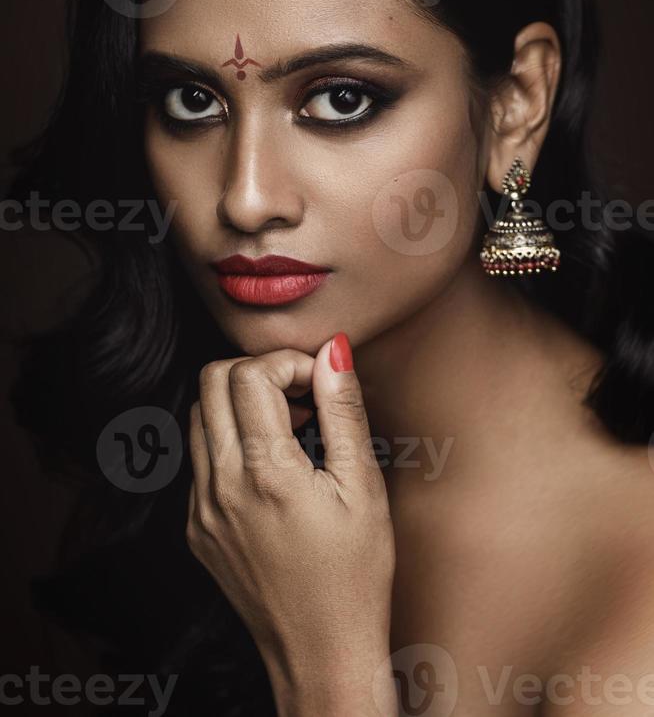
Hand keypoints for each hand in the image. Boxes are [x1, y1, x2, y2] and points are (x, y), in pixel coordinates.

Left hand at [186, 333, 397, 714]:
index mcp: (265, 473)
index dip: (289, 363)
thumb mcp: (364, 488)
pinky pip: (200, 460)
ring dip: (241, 405)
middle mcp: (220, 486)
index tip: (319, 383)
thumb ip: (344, 411)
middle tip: (302, 397)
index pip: (249, 373)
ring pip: (199, 417)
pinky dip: (232, 443)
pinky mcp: (195, 529)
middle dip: (258, 372)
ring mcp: (200, 509)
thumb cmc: (355, 578)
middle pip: (211, 381)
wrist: (320, 656)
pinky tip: (272, 468)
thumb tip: (333, 352)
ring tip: (290, 431)